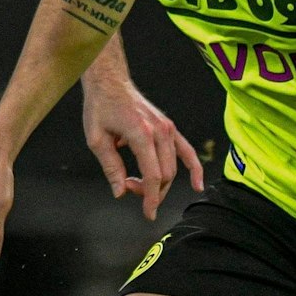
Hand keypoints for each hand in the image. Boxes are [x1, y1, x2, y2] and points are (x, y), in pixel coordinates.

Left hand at [81, 71, 203, 220]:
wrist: (110, 82)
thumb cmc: (101, 107)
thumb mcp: (97, 139)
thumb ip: (111, 167)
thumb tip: (120, 192)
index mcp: (141, 133)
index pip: (153, 174)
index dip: (151, 197)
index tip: (148, 213)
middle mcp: (159, 130)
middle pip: (165, 174)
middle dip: (150, 190)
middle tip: (126, 186)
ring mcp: (167, 128)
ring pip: (173, 167)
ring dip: (160, 183)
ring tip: (138, 185)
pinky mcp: (169, 127)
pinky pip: (187, 151)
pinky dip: (194, 168)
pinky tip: (198, 185)